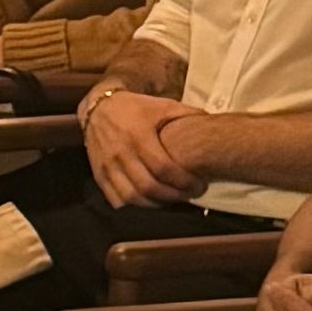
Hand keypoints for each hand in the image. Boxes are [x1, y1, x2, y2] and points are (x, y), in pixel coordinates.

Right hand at [80, 87, 199, 209]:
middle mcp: (121, 153)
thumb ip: (187, 115)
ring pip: (132, 197)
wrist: (99, 108)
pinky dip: (133, 205)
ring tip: (171, 199)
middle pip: (149, 187)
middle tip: (189, 195)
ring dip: (155, 204)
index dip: (184, 182)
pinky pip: (116, 199)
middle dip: (174, 196)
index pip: (164, 169)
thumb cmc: (136, 108)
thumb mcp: (162, 106)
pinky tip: (148, 200)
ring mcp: (107, 166)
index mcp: (139, 136)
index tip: (199, 185)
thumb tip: (212, 124)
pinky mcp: (98, 175)